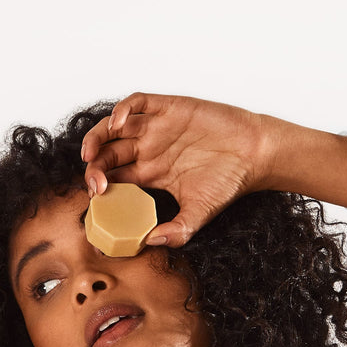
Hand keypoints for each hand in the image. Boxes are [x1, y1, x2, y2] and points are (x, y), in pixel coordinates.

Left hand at [81, 92, 276, 247]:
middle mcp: (148, 149)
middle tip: (94, 182)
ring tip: (90, 155)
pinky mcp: (169, 108)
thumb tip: (150, 243)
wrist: (256, 154)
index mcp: (149, 173)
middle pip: (107, 154)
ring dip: (97, 138)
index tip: (98, 199)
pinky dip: (121, 110)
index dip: (100, 186)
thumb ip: (176, 232)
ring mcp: (156, 128)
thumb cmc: (229, 182)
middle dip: (94, 167)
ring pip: (113, 127)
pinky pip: (137, 103)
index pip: (113, 177)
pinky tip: (117, 124)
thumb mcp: (198, 214)